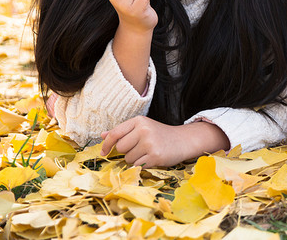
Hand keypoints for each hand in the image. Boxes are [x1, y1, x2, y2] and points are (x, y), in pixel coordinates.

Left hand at [100, 116, 229, 167]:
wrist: (183, 140)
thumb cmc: (160, 134)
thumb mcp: (142, 128)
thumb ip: (123, 131)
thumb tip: (103, 135)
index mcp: (139, 121)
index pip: (115, 133)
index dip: (107, 144)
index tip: (104, 152)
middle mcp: (144, 130)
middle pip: (121, 148)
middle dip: (127, 151)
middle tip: (140, 148)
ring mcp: (150, 143)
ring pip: (128, 158)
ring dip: (136, 159)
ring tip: (148, 152)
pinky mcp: (155, 156)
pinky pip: (138, 165)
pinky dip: (143, 164)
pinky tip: (153, 158)